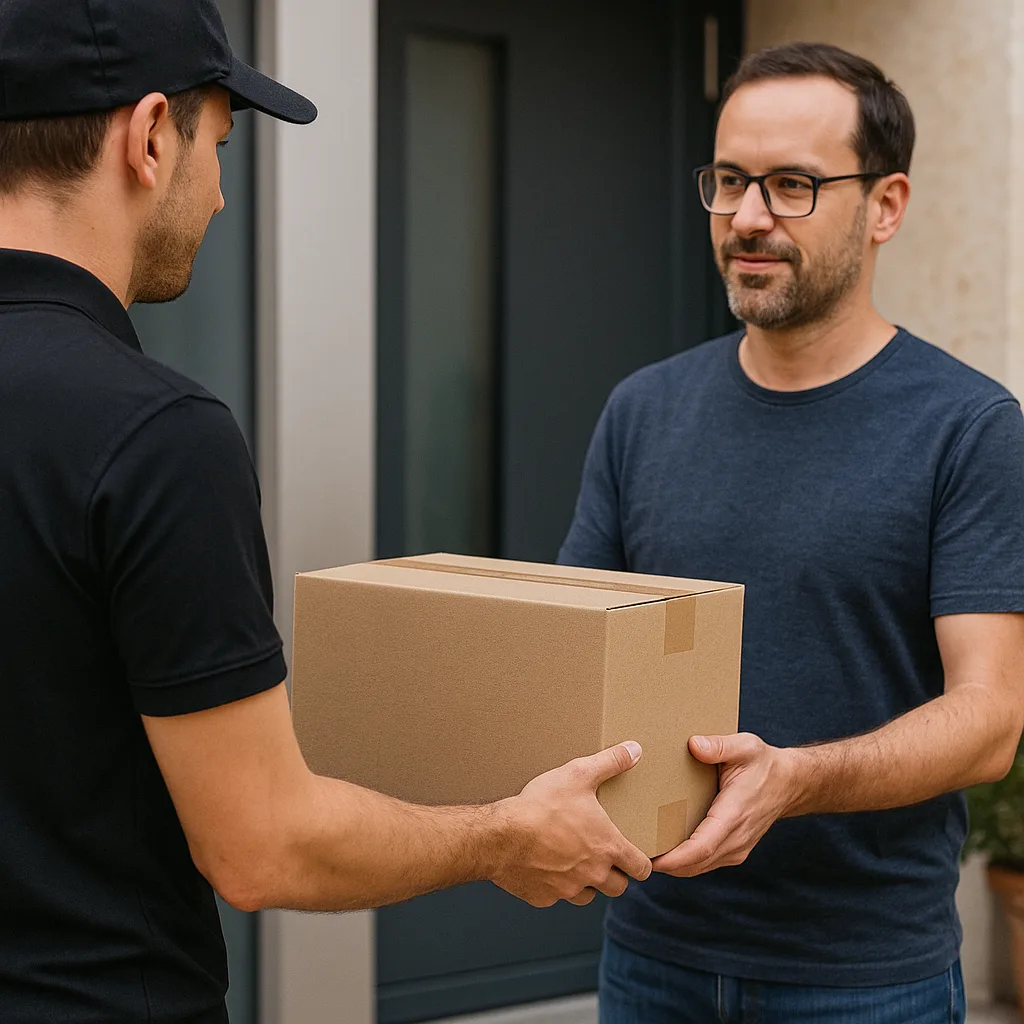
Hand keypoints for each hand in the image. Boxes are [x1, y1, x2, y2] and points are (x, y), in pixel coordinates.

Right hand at [491, 742, 652, 907]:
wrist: (501, 836)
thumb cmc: (541, 807)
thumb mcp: (578, 774)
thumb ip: (610, 762)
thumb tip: (634, 750)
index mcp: (607, 847)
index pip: (641, 868)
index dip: (642, 863)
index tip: (636, 859)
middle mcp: (592, 874)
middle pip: (618, 887)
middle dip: (615, 875)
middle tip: (603, 858)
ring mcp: (568, 890)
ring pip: (588, 896)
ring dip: (586, 883)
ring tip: (575, 862)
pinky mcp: (544, 897)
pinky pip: (557, 897)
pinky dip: (555, 886)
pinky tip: (545, 866)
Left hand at [652, 733, 800, 877]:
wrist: (789, 783)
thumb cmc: (763, 763)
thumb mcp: (745, 746)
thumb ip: (719, 745)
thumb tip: (694, 745)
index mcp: (734, 814)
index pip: (702, 847)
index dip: (675, 858)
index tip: (651, 860)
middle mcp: (736, 838)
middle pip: (695, 864)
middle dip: (665, 865)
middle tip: (631, 856)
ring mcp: (736, 848)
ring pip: (699, 867)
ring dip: (673, 866)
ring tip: (641, 853)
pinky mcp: (733, 850)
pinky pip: (705, 862)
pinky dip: (684, 862)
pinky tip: (664, 849)